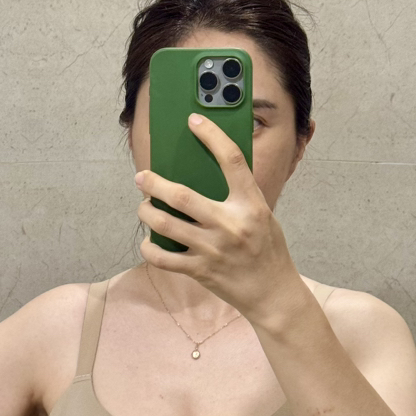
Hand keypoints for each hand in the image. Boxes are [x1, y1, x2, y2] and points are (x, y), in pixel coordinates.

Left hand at [135, 113, 303, 326]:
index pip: (231, 161)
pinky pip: (163, 258)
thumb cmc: (267, 250)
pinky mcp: (200, 271)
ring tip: (144, 207)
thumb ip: (237, 197)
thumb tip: (202, 175)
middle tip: (141, 177)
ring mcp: (213, 250)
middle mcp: (230, 225)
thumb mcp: (262, 215)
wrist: (273, 293)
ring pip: (166, 225)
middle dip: (154, 183)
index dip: (212, 137)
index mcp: (251, 205)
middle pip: (182, 196)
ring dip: (147, 213)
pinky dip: (150, 248)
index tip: (194, 121)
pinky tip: (149, 241)